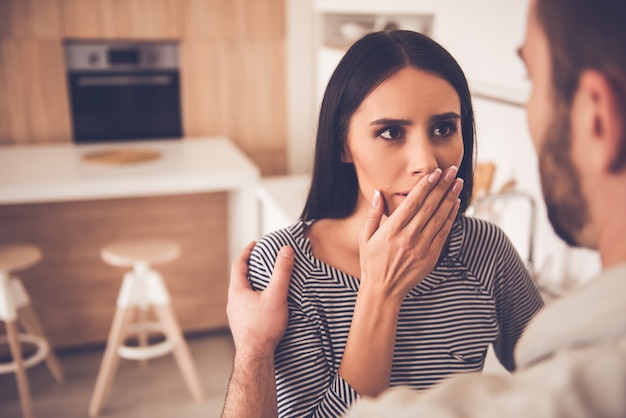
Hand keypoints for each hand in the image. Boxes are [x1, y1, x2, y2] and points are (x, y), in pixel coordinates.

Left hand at [226, 241, 294, 355]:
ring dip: (252, 285)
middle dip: (250, 268)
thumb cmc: (264, 327)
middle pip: (239, 279)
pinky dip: (254, 298)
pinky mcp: (242, 326)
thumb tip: (286, 251)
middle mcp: (233, 302)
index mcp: (237, 291)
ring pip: (242, 294)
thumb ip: (282, 272)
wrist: (256, 356)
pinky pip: (246, 306)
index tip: (254, 245)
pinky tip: (265, 305)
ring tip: (265, 282)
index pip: (238, 264)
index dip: (247, 252)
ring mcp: (236, 315)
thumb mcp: (276, 295)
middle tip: (261, 261)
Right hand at [358, 166, 463, 300]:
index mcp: (392, 230)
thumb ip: (373, 214)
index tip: (435, 173)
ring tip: (458, 183)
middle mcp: (408, 237)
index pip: (413, 202)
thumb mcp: (365, 237)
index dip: (425, 186)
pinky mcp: (431, 257)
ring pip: (440, 217)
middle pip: (430, 206)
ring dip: (450, 198)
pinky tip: (455, 205)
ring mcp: (422, 247)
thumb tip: (377, 193)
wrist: (383, 290)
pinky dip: (451, 217)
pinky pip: (444, 233)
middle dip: (442, 186)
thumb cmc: (372, 262)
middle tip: (452, 171)